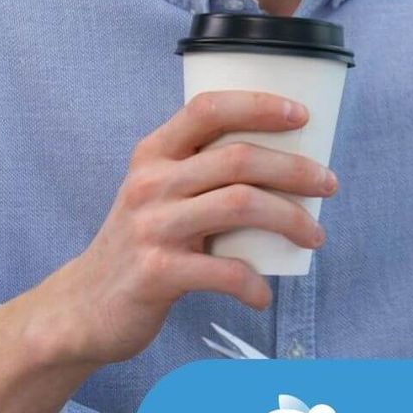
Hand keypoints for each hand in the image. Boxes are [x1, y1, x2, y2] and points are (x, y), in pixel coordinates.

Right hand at [26, 90, 338, 367]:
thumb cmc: (141, 244)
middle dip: (296, 169)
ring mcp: (151, 227)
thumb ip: (201, 173)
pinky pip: (224, 271)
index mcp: (153, 154)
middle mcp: (150, 183)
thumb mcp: (157, 194)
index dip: (258, 105)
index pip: (207, 108)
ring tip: (315, 236)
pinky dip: (254, 284)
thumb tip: (285, 164)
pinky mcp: (156, 273)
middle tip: (329, 184)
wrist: (83, 307)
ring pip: (241, 204)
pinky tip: (263, 294)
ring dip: (291, 219)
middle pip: (239, 158)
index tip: (301, 115)